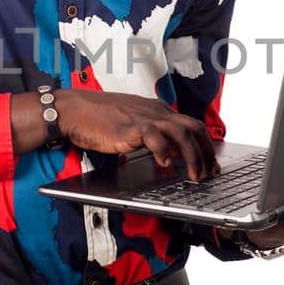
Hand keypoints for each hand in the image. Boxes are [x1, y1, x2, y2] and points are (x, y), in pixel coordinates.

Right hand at [53, 89, 218, 181]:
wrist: (73, 110)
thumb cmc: (98, 118)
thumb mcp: (132, 124)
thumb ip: (152, 135)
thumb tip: (169, 153)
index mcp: (158, 111)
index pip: (192, 125)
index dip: (205, 146)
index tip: (210, 163)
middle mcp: (156, 112)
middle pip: (194, 128)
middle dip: (206, 153)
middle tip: (209, 173)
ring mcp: (144, 119)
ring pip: (181, 132)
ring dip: (192, 155)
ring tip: (193, 174)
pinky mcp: (130, 128)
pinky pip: (154, 136)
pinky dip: (164, 150)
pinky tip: (164, 164)